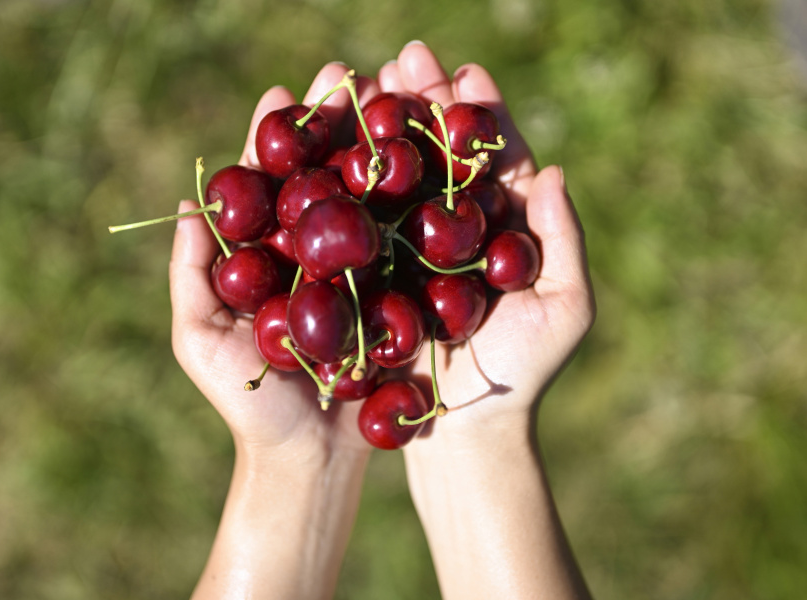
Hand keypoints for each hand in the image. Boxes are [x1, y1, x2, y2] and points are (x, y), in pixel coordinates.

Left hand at [169, 63, 380, 459]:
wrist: (313, 460)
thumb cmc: (249, 407)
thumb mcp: (202, 342)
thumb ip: (193, 276)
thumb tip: (186, 205)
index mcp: (268, 257)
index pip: (271, 184)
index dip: (275, 138)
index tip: (282, 93)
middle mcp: (314, 256)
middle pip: (324, 178)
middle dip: (334, 125)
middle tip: (348, 75)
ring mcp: (359, 273)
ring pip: (369, 199)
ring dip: (380, 148)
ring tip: (395, 97)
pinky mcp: (398, 296)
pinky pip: (408, 243)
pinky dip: (418, 201)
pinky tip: (431, 161)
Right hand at [380, 42, 595, 446]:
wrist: (467, 432)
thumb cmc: (522, 375)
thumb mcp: (564, 309)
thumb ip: (563, 239)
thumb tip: (551, 167)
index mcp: (505, 230)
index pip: (493, 159)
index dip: (481, 114)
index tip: (465, 73)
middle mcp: (457, 232)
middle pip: (441, 156)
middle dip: (425, 104)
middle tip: (404, 58)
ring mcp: (413, 250)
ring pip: (398, 179)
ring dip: (383, 130)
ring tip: (365, 82)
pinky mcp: (376, 274)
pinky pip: (363, 223)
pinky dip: (349, 183)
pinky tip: (332, 147)